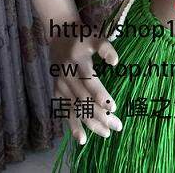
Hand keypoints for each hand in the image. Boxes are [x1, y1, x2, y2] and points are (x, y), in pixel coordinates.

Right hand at [49, 26, 122, 144]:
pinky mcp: (56, 91)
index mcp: (77, 61)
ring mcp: (60, 85)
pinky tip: (82, 139)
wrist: (58, 35)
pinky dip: (72, 125)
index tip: (113, 107)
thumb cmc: (82, 36)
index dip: (100, 95)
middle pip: (84, 99)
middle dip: (100, 115)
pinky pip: (64, 111)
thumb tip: (116, 62)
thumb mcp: (94, 36)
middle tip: (117, 126)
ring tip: (106, 134)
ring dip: (90, 123)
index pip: (89, 82)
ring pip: (75, 109)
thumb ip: (105, 47)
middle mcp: (67, 76)